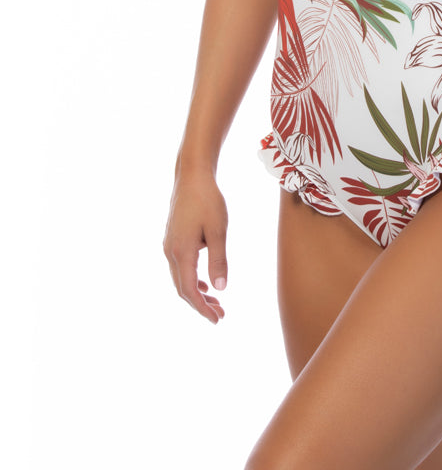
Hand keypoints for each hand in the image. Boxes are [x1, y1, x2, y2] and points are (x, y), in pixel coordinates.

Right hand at [163, 169, 228, 323]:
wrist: (192, 175)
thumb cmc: (208, 200)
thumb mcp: (218, 231)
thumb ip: (218, 260)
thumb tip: (220, 289)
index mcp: (181, 252)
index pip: (190, 291)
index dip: (202, 308)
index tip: (217, 319)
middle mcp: (170, 252)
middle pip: (183, 288)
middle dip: (200, 304)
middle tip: (220, 314)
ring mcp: (169, 244)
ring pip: (180, 277)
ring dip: (197, 291)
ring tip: (216, 301)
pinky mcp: (172, 238)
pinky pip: (180, 266)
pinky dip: (192, 278)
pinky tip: (205, 280)